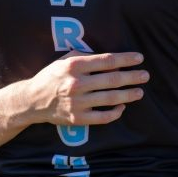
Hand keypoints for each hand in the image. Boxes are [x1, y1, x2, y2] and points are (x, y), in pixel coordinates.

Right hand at [23, 51, 148, 126]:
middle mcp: (77, 84)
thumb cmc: (52, 76)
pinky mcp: (77, 118)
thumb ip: (86, 57)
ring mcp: (77, 103)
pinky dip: (115, 112)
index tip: (139, 58)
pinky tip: (122, 106)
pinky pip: (102, 117)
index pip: (106, 61)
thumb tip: (111, 60)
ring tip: (139, 91)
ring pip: (110, 99)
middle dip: (132, 77)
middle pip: (112, 80)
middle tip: (145, 75)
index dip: (125, 59)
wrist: (32, 101)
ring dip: (128, 94)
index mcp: (74, 66)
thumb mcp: (65, 60)